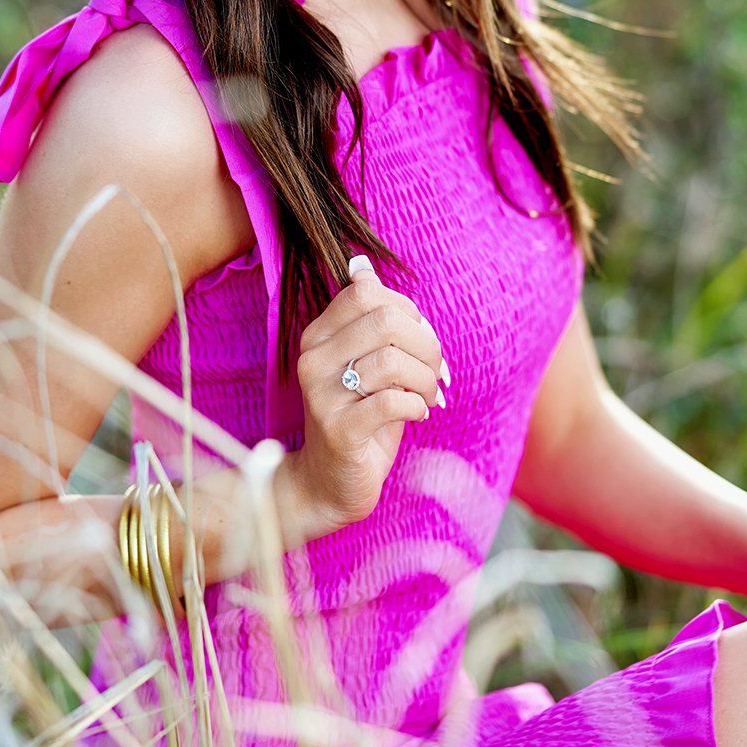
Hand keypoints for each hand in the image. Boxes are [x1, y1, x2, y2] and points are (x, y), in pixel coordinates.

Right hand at [288, 254, 449, 530]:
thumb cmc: (358, 416)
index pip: (368, 294)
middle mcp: (313, 359)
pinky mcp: (339, 430)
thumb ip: (370, 320)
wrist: (329, 481)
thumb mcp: (364, 362)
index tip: (421, 342)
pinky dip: (417, 405)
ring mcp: (322, 395)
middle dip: (425, 345)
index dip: (408, 312)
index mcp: (318, 336)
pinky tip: (417, 414)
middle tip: (434, 372)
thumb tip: (363, 265)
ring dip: (424, 378)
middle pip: (385, 321)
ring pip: (392, 360)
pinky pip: (392, 401)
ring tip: (427, 395)